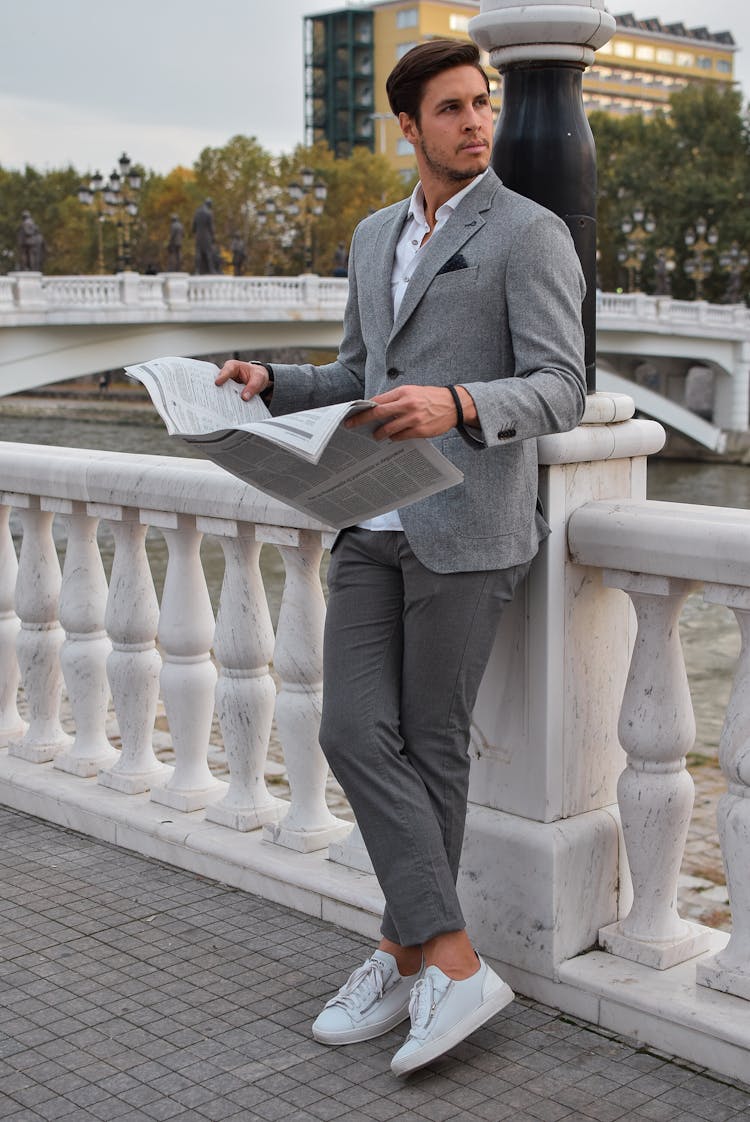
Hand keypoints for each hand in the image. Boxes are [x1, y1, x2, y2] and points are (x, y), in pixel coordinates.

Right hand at [215, 360, 269, 400]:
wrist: (259, 380)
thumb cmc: (258, 376)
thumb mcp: (259, 379)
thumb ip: (252, 387)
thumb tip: (244, 398)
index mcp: (233, 367)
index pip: (226, 371)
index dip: (222, 377)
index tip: (217, 383)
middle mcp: (227, 374)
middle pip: (219, 381)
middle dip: (217, 389)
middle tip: (216, 398)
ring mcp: (226, 384)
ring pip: (220, 390)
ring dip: (221, 397)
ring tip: (220, 405)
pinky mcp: (228, 392)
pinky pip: (225, 396)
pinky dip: (225, 401)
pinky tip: (226, 408)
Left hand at [345, 384, 475, 440]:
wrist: (454, 404)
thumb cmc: (430, 398)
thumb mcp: (412, 391)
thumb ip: (395, 398)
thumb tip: (375, 407)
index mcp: (403, 392)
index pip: (378, 400)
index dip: (363, 408)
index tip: (352, 413)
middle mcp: (407, 404)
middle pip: (378, 413)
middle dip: (362, 420)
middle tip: (351, 425)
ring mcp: (413, 418)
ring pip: (388, 429)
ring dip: (379, 433)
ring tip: (376, 436)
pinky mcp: (420, 430)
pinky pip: (400, 437)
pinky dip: (394, 438)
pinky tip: (393, 437)